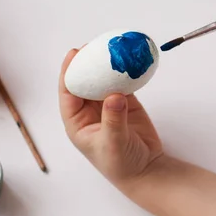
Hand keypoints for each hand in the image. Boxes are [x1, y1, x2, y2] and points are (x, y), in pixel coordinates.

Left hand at [59, 49, 163, 189]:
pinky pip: (122, 82)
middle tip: (95, 44)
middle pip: (83, 81)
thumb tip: (114, 95)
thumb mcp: (114, 143)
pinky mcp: (125, 103)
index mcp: (77, 122)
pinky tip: (129, 60)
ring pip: (102, 79)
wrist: (147, 170)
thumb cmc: (122, 164)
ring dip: (105, 65)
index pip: (67, 92)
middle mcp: (88, 111)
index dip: (68, 71)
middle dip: (87, 63)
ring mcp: (107, 105)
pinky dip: (125, 72)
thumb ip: (113, 119)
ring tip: (112, 47)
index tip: (74, 53)